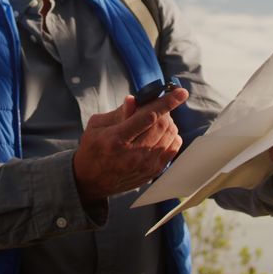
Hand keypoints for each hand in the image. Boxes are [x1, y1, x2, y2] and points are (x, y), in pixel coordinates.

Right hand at [73, 87, 187, 202]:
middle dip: (164, 110)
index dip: (167, 102)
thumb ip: (118, 112)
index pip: (148, 117)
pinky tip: (160, 134)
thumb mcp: (96, 126)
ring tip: (154, 121)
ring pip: (171, 135)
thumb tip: (134, 99)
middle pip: (162, 124)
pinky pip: (173, 148)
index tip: (181, 92)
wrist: (91, 181)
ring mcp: (146, 165)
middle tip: (154, 107)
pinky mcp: (153, 171)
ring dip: (167, 122)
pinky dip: (171, 136)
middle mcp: (134, 154)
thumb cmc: (92, 149)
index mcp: (117, 139)